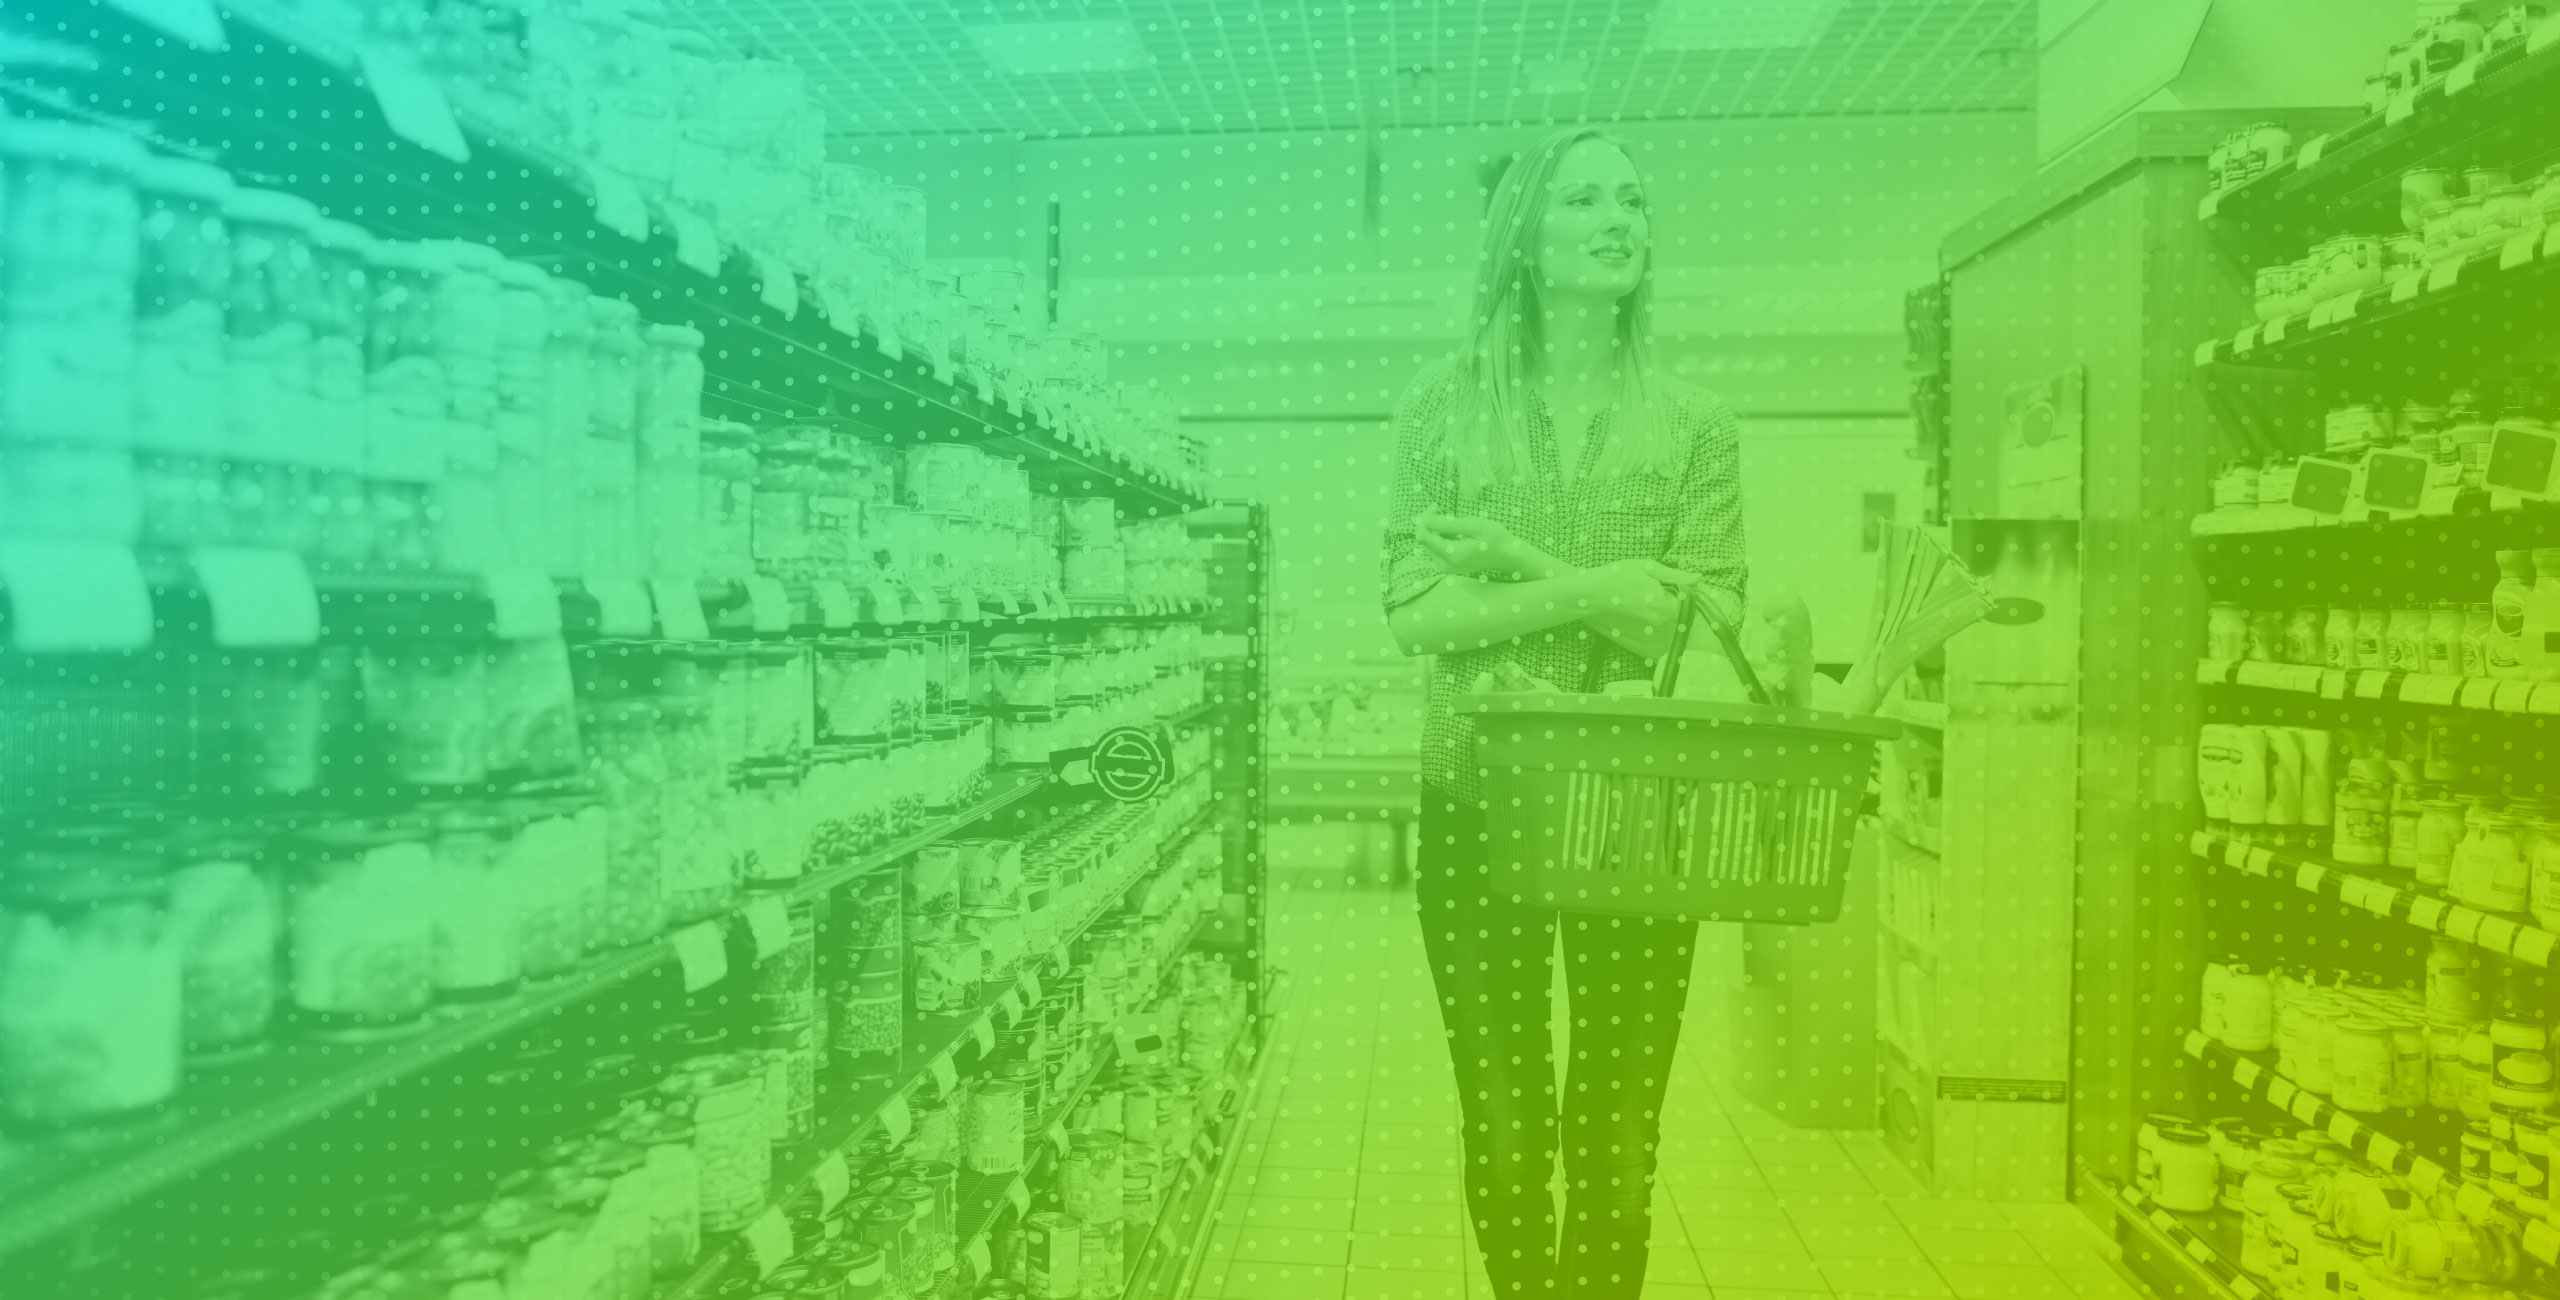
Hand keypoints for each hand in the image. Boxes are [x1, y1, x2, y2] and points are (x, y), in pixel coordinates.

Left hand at [1414, 514, 1544, 579]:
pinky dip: (1440, 537)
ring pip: (1429, 545)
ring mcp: (1446, 567)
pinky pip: (1436, 549)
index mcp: (1451, 554)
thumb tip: (1425, 520)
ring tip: (1452, 521)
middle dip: (1428, 523)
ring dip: (1434, 530)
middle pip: (1423, 541)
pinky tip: (1454, 531)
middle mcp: (1445, 565)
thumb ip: (1448, 524)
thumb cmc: (1494, 538)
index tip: (1436, 506)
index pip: (1423, 536)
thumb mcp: (1474, 526)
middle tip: (1439, 508)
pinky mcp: (1448, 566)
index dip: (1425, 519)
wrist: (1507, 555)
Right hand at [1583, 557, 1697, 616]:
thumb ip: (1676, 576)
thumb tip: (1699, 579)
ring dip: (1662, 598)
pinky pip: (1656, 614)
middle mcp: (1660, 619)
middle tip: (1652, 579)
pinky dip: (1652, 604)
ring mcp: (1650, 624)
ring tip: (1642, 586)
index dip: (1684, 586)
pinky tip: (1637, 594)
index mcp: (1664, 604)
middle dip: (1672, 593)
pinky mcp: (1642, 625)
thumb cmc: (1618, 576)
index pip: (1689, 598)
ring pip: (1667, 610)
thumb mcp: (1649, 568)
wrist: (1591, 593)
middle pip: (1678, 606)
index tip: (1669, 577)